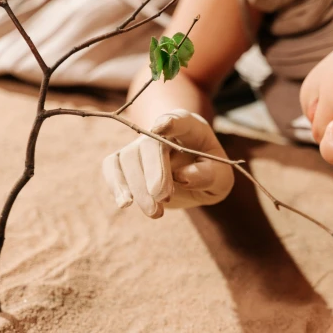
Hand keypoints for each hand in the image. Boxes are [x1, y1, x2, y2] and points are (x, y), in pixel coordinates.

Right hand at [102, 109, 234, 217]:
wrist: (192, 171)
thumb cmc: (209, 171)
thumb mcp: (221, 177)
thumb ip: (208, 174)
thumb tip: (183, 176)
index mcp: (190, 127)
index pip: (180, 119)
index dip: (170, 122)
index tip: (162, 127)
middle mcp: (161, 131)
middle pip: (149, 144)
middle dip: (154, 171)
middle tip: (164, 199)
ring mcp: (140, 144)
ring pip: (128, 158)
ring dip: (138, 188)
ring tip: (155, 213)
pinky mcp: (125, 160)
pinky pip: (111, 166)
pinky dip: (115, 184)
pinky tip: (125, 203)